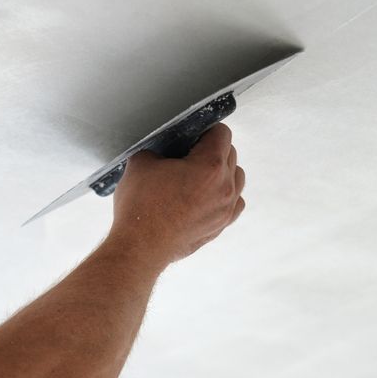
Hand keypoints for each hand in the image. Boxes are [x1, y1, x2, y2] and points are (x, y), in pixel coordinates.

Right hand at [108, 124, 245, 264]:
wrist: (139, 248)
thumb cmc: (141, 209)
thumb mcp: (142, 162)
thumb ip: (158, 148)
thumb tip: (161, 147)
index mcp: (210, 166)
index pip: (222, 133)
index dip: (205, 129)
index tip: (193, 134)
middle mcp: (225, 187)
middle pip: (231, 154)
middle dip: (212, 149)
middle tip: (189, 153)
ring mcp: (226, 209)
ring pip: (237, 177)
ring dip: (222, 171)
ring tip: (197, 175)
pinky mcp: (220, 226)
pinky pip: (234, 202)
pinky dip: (225, 195)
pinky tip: (205, 195)